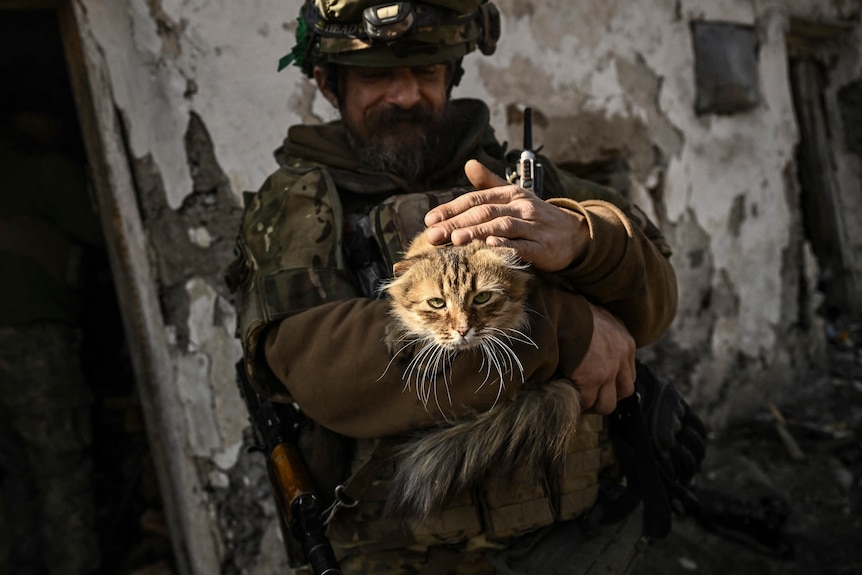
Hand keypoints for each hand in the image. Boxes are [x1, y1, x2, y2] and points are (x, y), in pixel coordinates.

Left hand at [424, 159, 589, 271]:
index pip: (475, 199)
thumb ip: (489, 183)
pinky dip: (506, 244)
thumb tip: (469, 164)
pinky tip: (489, 245)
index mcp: (510, 194)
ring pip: (501, 225)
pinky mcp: (543, 246)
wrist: (573, 234)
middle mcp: (520, 207)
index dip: (451, 209)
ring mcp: (533, 226)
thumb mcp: (514, 196)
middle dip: (456, 223)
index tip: (430, 220)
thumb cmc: (536, 217)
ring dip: (477, 232)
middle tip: (433, 234)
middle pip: (484, 212)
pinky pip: (523, 244)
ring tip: (455, 240)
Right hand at [567, 303, 635, 413]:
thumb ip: (606, 333)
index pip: (629, 374)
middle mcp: (622, 357)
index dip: (614, 383)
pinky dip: (577, 401)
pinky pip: (586, 401)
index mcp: (626, 342)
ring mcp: (608, 369)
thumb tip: (597, 346)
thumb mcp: (600, 318)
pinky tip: (567, 394)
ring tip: (579, 400)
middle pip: (625, 391)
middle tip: (590, 395)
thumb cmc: (573, 311)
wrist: (560, 310)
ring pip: (608, 404)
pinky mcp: (591, 378)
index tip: (599, 385)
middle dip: (608, 396)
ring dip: (593, 404)